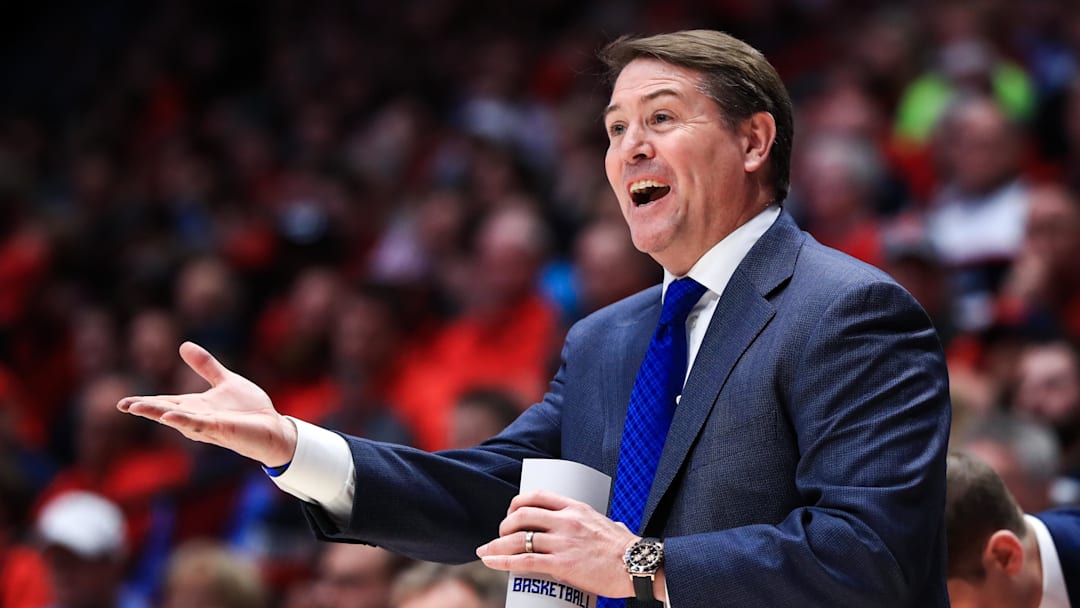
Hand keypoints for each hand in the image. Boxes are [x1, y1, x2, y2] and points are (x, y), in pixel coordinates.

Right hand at [116, 341, 296, 466]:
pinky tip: (167, 417)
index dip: (144, 402)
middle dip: (145, 408)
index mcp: (195, 406)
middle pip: (165, 411)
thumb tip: (183, 345)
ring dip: (158, 413)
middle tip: (124, 405)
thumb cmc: (249, 409)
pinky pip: (199, 424)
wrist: (273, 426)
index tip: (122, 403)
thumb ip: (205, 366)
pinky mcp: (221, 429)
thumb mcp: (225, 381)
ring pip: (178, 418)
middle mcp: (197, 417)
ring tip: (136, 407)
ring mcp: (208, 425)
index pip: (165, 402)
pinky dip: (183, 420)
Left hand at [475, 490, 649, 599]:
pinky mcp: (562, 564)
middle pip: (522, 515)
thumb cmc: (627, 549)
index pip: (538, 495)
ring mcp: (563, 542)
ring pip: (518, 538)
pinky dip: (502, 561)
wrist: (638, 566)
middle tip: (500, 536)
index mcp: (576, 508)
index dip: (518, 502)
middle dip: (504, 525)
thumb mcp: (608, 524)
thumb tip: (605, 527)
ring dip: (496, 545)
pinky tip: (491, 562)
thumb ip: (599, 523)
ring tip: (487, 552)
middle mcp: (566, 521)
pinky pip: (524, 560)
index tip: (512, 512)